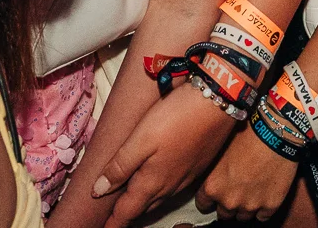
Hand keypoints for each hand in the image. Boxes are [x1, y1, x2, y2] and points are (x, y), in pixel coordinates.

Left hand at [83, 86, 237, 226]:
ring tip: (132, 201)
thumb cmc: (177, 116)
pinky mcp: (197, 166)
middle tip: (114, 216)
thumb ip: (120, 167)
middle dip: (128, 214)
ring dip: (144, 203)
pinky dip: (160, 192)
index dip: (113, 223)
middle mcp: (170, 186)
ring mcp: (186, 177)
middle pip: (143, 208)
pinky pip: (174, 188)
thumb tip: (98, 191)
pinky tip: (158, 181)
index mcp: (152, 182)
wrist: (219, 102)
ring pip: (160, 199)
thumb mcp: (141, 138)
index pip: (127, 212)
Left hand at [196, 126, 298, 221]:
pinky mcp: (270, 206)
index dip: (211, 197)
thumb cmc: (248, 134)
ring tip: (253, 188)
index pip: (203, 204)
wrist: (276, 132)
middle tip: (238, 187)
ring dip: (246, 206)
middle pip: (224, 213)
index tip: (218, 191)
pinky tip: (266, 192)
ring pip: (243, 216)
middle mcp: (228, 200)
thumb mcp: (221, 149)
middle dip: (229, 202)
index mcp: (212, 186)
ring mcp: (250, 205)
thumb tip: (213, 176)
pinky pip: (263, 216)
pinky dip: (264, 208)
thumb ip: (214, 171)